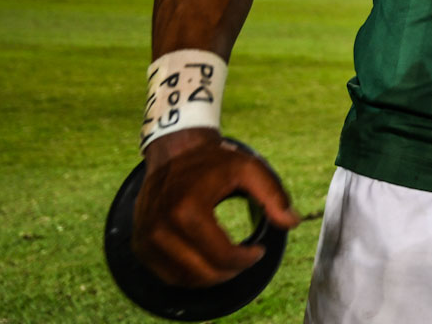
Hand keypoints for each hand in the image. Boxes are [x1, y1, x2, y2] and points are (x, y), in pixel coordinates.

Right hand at [131, 129, 300, 286]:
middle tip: (245, 258)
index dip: (247, 260)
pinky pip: (167, 274)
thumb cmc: (214, 161)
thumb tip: (292, 222)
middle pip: (203, 273)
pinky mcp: (139, 244)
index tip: (258, 251)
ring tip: (229, 261)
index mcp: (187, 210)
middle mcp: (160, 227)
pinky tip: (207, 261)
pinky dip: (190, 275)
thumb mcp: (250, 168)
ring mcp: (146, 238)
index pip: (222, 256)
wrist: (174, 152)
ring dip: (211, 277)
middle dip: (231, 271)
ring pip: (184, 279)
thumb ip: (273, 195)